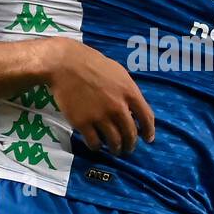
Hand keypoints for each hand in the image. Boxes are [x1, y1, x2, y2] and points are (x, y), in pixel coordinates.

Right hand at [40, 38, 155, 152]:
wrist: (65, 64)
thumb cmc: (92, 64)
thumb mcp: (118, 72)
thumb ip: (128, 90)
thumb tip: (134, 108)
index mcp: (129, 92)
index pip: (147, 117)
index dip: (149, 131)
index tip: (148, 139)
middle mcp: (117, 107)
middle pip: (130, 133)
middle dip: (131, 144)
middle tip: (128, 148)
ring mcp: (100, 116)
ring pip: (114, 141)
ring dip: (116, 149)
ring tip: (114, 150)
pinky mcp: (83, 123)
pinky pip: (94, 142)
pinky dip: (97, 146)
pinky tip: (97, 145)